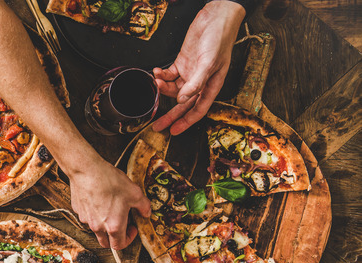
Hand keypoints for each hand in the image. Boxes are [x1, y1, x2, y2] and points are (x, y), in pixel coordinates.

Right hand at [68, 154, 150, 249]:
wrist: (87, 170)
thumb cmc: (110, 182)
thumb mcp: (135, 193)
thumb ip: (144, 206)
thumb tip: (146, 213)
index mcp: (113, 226)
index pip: (119, 245)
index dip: (129, 239)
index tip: (132, 228)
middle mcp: (98, 227)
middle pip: (106, 242)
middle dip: (115, 237)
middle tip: (122, 224)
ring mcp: (86, 219)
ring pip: (96, 230)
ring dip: (105, 225)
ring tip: (111, 208)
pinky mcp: (78, 210)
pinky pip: (88, 217)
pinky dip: (95, 214)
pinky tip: (99, 199)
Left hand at [152, 0, 245, 134]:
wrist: (216, 17)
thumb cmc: (219, 39)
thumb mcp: (209, 62)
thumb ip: (196, 83)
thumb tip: (183, 100)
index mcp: (211, 85)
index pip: (198, 109)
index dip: (186, 122)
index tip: (174, 131)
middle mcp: (200, 81)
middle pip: (183, 104)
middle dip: (170, 115)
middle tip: (157, 125)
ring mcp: (190, 72)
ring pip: (174, 89)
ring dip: (163, 88)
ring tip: (157, 82)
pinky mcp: (182, 62)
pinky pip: (169, 75)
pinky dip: (162, 76)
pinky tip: (157, 72)